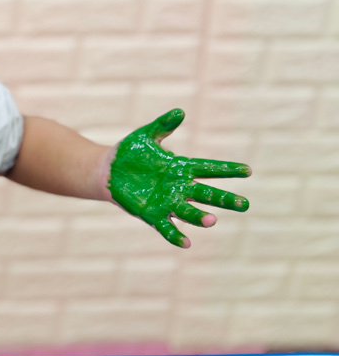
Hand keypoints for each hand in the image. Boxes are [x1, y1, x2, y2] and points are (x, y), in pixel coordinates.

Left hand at [109, 109, 250, 248]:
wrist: (107, 170)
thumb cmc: (129, 152)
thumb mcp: (147, 136)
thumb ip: (163, 125)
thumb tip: (180, 112)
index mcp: (181, 168)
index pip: (209, 169)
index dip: (227, 170)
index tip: (247, 171)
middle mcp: (179, 187)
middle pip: (206, 194)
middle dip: (224, 200)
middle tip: (244, 205)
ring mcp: (167, 202)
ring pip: (189, 212)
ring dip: (201, 217)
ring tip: (212, 220)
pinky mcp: (151, 214)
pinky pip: (166, 227)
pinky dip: (175, 235)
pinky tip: (185, 243)